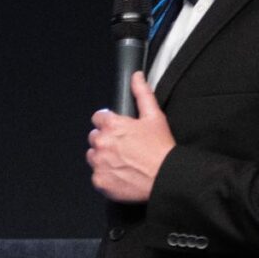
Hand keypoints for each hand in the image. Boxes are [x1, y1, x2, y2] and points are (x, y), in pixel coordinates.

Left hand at [88, 72, 174, 202]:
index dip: (108, 122)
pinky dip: (106, 174)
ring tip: (123, 160)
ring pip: (93, 156)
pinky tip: (121, 173)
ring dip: (103, 157)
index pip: (98, 118)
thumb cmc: (161, 148)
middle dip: (106, 140)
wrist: (166, 177)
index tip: (117, 128)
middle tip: (124, 146)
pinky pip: (96, 175)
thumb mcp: (155, 116)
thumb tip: (136, 77)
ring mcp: (99, 163)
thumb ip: (142, 94)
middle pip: (94, 137)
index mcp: (112, 126)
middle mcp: (102, 143)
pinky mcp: (99, 180)